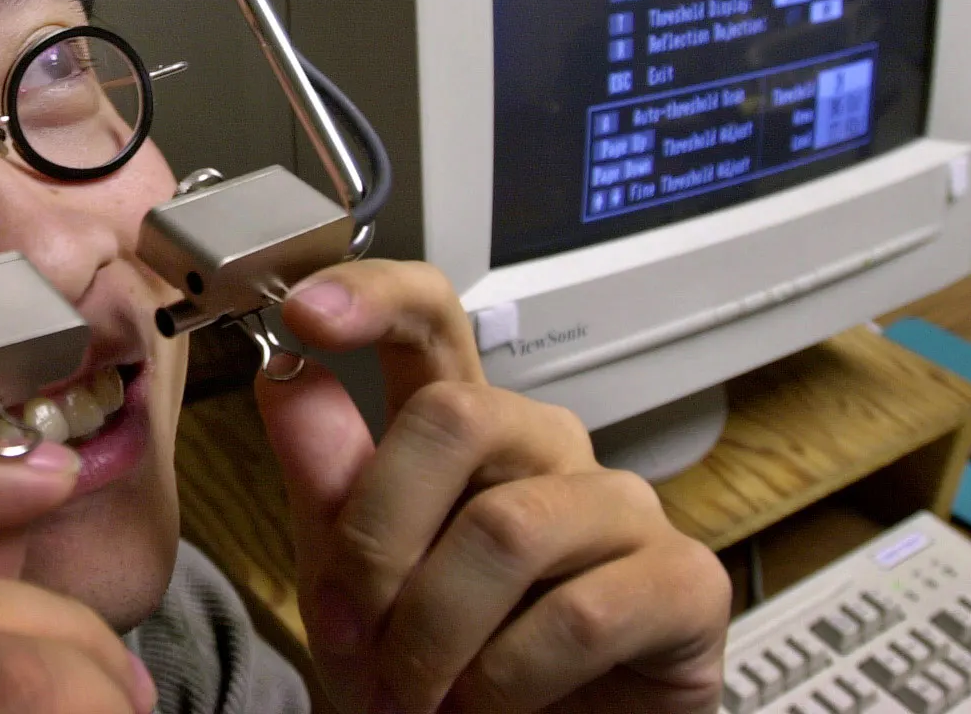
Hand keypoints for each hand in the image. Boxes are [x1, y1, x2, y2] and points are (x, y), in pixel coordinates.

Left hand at [258, 260, 728, 712]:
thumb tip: (285, 377)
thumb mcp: (349, 581)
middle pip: (455, 417)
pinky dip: (508, 680)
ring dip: (434, 635)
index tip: (306, 312)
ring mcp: (623, 508)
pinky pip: (579, 615)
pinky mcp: (685, 585)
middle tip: (352, 637)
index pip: (434, 320)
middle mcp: (548, 448)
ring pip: (506, 530)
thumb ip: (326, 482)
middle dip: (379, 541)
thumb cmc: (438, 670)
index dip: (375, 298)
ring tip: (413, 696)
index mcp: (465, 429)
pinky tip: (490, 706)